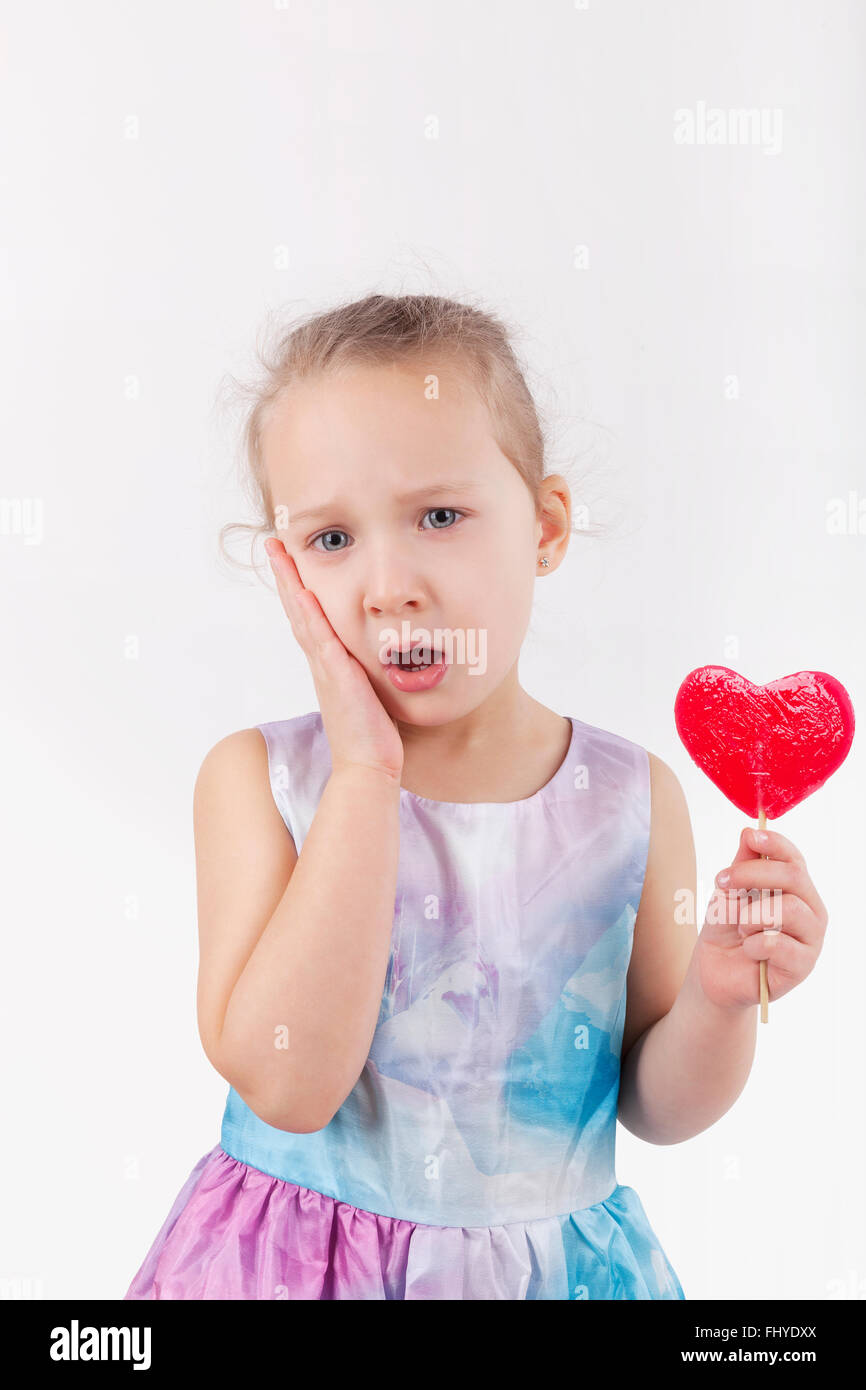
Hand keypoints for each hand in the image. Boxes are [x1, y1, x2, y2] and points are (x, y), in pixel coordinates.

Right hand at [264, 538, 404, 782]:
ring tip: (279, 553)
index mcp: (328, 666)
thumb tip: (372, 662)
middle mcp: (321, 663)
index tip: (289, 561)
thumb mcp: (367, 695)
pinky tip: (301, 591)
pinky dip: (308, 613)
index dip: (296, 588)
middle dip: (286, 576)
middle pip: (297, 610)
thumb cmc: (372, 737)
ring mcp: (326, 668)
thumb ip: (364, 674)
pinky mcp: (337, 677)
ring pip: (303, 617)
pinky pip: (320, 638)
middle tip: (273, 544)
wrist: (368, 767)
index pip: (308, 618)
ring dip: (289, 583)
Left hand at [694, 826, 828, 1010]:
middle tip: (722, 882)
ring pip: (789, 909)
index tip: (750, 838)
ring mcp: (811, 939)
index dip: (775, 844)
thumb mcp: (728, 892)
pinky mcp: (803, 966)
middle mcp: (811, 911)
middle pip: (793, 877)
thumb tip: (749, 832)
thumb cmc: (727, 930)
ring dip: (752, 915)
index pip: (794, 859)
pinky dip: (754, 944)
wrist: (715, 973)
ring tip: (742, 928)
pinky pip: (778, 944)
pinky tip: (749, 950)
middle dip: (752, 875)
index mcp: (796, 890)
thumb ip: (741, 865)